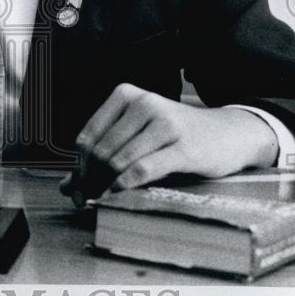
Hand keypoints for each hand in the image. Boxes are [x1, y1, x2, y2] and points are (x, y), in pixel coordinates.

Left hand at [59, 83, 277, 204]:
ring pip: (119, 159)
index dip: (78, 167)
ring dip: (105, 185)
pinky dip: (127, 183)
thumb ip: (103, 155)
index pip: (88, 136)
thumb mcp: (139, 136)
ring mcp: (165, 123)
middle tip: (86, 200)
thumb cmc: (176, 135)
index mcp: (126, 95)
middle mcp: (143, 104)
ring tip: (101, 200)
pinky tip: (120, 192)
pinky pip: (144, 167)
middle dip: (90, 180)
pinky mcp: (183, 146)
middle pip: (101, 150)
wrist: (228, 133)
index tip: (76, 189)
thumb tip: (66, 187)